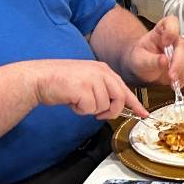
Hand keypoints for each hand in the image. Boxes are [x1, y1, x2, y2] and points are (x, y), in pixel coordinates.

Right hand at [24, 59, 147, 120]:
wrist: (39, 78)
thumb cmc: (60, 81)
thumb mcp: (86, 80)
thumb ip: (102, 90)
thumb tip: (114, 106)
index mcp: (103, 69)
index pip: (124, 88)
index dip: (135, 103)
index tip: (144, 114)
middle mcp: (101, 72)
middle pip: (119, 99)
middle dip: (110, 111)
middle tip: (96, 113)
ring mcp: (93, 79)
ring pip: (103, 106)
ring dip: (89, 109)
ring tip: (76, 99)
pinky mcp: (84, 89)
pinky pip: (90, 109)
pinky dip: (80, 110)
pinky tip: (71, 101)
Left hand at [124, 16, 183, 88]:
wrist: (143, 68)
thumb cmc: (140, 59)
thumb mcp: (140, 60)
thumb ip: (151, 60)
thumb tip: (164, 61)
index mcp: (160, 31)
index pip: (171, 22)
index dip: (171, 31)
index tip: (166, 42)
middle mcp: (174, 39)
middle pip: (182, 47)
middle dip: (178, 63)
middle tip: (171, 75)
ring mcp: (182, 50)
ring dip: (182, 72)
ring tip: (172, 81)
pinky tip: (176, 82)